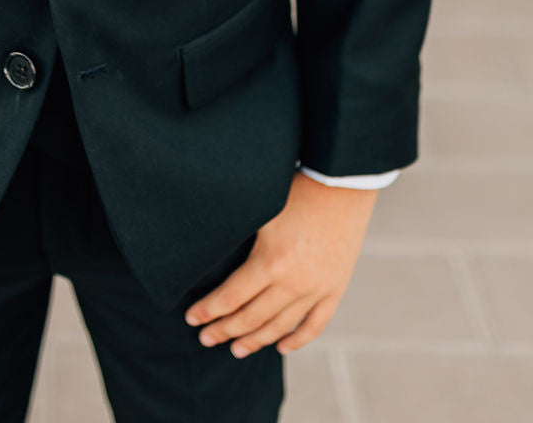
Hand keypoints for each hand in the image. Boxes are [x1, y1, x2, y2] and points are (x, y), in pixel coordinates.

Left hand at [184, 171, 376, 357]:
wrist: (342, 183)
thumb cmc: (295, 188)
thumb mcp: (260, 210)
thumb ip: (237, 237)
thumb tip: (205, 250)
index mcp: (270, 261)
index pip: (231, 297)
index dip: (209, 310)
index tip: (192, 319)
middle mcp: (293, 283)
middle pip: (252, 317)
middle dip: (225, 330)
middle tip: (205, 339)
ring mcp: (316, 289)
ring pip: (280, 326)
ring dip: (256, 340)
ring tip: (235, 349)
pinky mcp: (335, 288)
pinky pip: (315, 325)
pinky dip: (297, 339)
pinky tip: (281, 347)